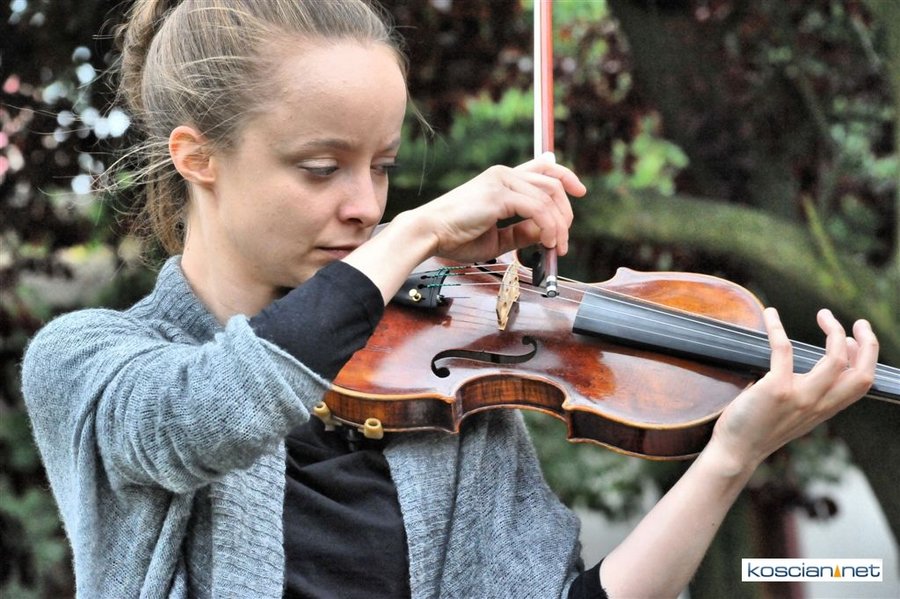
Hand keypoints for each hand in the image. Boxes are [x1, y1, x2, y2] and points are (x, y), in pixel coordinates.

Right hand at [410, 153, 586, 262]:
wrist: (429, 234)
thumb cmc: (456, 237)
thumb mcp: (498, 237)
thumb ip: (522, 232)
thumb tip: (547, 233)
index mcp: (501, 179)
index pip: (543, 167)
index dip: (566, 175)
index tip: (580, 191)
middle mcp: (503, 174)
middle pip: (552, 183)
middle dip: (566, 213)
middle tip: (563, 241)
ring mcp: (501, 181)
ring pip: (548, 196)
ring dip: (559, 225)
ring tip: (556, 247)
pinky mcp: (499, 194)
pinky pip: (537, 208)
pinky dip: (548, 226)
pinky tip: (547, 242)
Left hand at [707, 307, 877, 471]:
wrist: (736, 451)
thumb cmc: (759, 428)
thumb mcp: (796, 414)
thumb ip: (811, 395)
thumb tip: (818, 367)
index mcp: (824, 409)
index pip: (861, 384)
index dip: (865, 358)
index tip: (852, 338)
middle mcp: (818, 404)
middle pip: (862, 374)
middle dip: (868, 344)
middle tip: (859, 322)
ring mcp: (800, 397)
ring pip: (835, 361)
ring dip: (834, 331)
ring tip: (824, 314)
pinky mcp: (776, 389)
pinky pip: (784, 349)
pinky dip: (777, 327)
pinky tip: (769, 314)